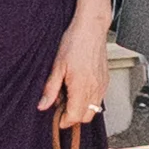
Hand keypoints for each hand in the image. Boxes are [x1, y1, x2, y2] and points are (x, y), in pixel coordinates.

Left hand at [40, 13, 112, 130]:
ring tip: (70, 94)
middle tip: (61, 105)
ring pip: (94, 110)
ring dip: (81, 109)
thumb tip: (43, 105)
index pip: (74, 117)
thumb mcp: (57, 66)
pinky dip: (89, 100)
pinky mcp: (105, 80)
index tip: (56, 117)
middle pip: (85, 118)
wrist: (91, 27)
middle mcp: (95, 89)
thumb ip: (50, 89)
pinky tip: (79, 87)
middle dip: (73, 116)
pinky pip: (99, 99)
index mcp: (81, 87)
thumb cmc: (75, 42)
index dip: (63, 120)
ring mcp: (102, 85)